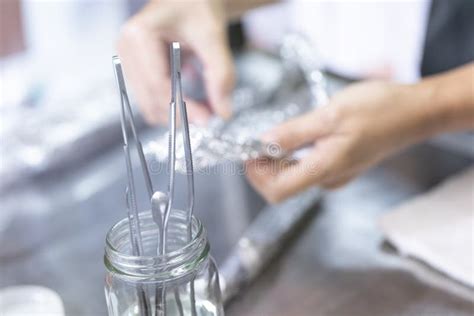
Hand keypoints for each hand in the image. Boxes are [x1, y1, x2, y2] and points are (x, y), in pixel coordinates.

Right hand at [117, 0, 234, 124]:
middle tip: (208, 118)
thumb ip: (221, 75)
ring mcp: (129, 60)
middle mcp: (127, 48)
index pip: (157, 83)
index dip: (181, 107)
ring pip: (149, 103)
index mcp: (139, 35)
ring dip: (176, 112)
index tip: (205, 119)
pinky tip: (191, 98)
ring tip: (204, 108)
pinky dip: (172, 105)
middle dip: (179, 113)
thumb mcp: (213, 37)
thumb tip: (223, 112)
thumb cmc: (197, 6)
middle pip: (149, 98)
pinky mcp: (136, 69)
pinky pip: (152, 98)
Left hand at [246, 81, 422, 202]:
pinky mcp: (338, 165)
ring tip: (276, 132)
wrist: (415, 112)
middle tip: (258, 136)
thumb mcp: (331, 115)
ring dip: (276, 157)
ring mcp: (334, 174)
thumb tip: (263, 143)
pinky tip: (295, 134)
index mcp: (324, 169)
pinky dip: (292, 154)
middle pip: (281, 185)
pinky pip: (306, 166)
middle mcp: (327, 179)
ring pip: (292, 174)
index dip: (256, 176)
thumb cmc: (379, 110)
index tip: (249, 151)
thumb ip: (294, 132)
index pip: (277, 192)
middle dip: (262, 164)